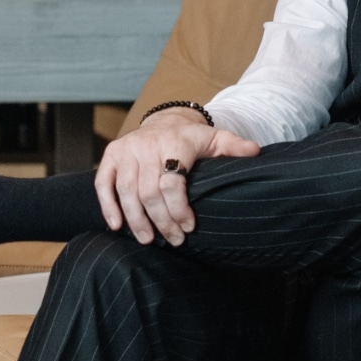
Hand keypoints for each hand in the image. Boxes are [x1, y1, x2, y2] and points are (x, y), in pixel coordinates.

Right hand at [94, 107, 259, 244]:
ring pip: (127, 192)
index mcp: (174, 142)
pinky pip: (104, 184)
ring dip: (137, 220)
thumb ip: (234, 146)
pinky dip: (108, 206)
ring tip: (148, 239)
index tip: (189, 226)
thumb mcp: (215, 139)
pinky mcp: (111, 156)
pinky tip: (116, 226)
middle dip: (162, 220)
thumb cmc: (191, 139)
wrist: (164, 121)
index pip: (172, 182)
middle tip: (173, 239)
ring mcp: (126, 150)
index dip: (179, 208)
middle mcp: (147, 145)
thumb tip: (256, 151)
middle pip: (149, 192)